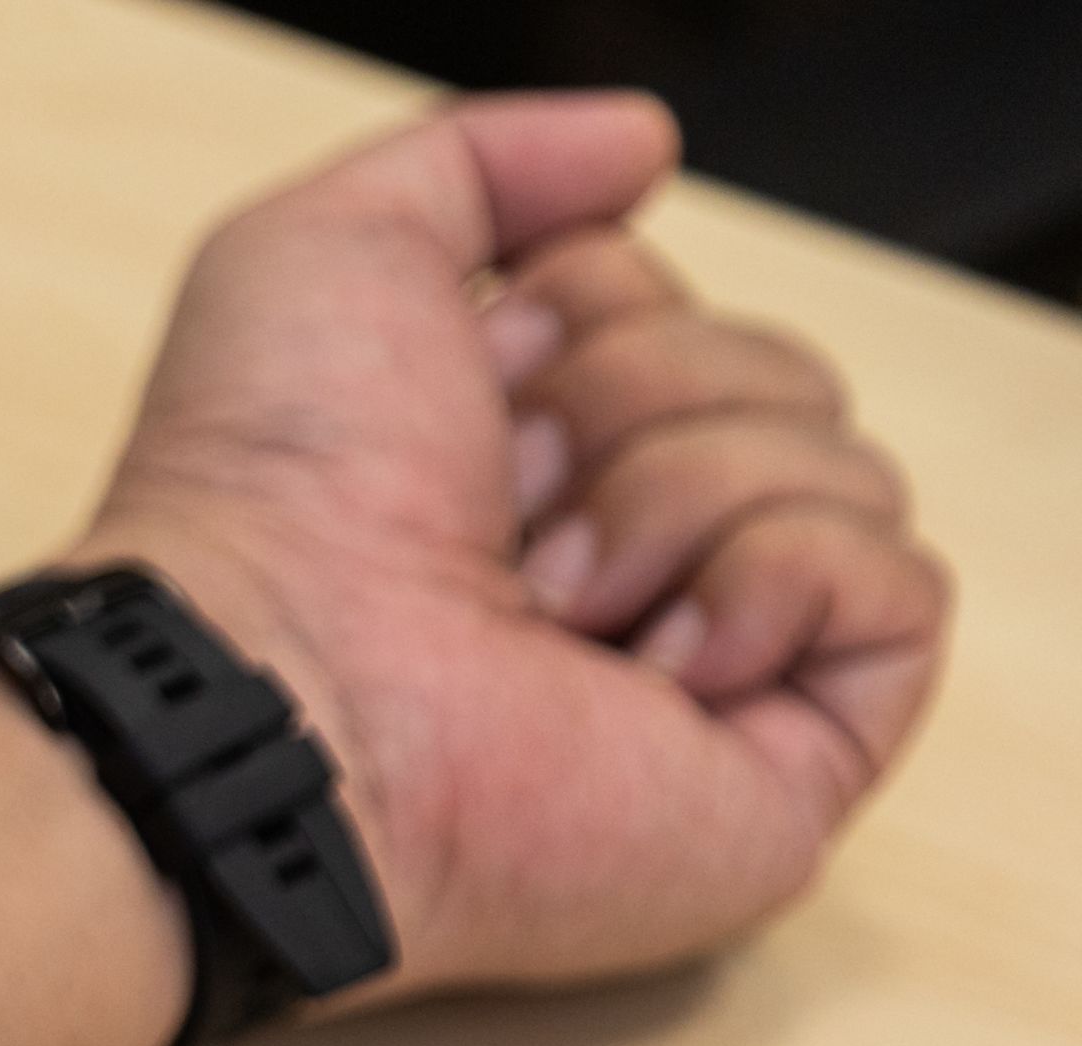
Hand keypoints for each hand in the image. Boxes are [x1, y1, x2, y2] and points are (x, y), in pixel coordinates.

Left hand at [71, 93, 947, 999]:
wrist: (272, 686)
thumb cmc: (268, 492)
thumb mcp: (332, 247)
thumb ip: (485, 157)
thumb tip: (642, 148)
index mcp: (521, 464)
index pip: (676, 308)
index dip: (589, 311)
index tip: (473, 378)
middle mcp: (614, 566)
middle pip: (777, 373)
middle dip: (640, 398)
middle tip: (503, 505)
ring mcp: (704, 672)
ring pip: (841, 468)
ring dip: (681, 495)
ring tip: (547, 601)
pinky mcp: (781, 771)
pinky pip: (902, 591)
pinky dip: (779, 583)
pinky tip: (648, 663)